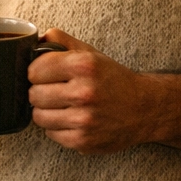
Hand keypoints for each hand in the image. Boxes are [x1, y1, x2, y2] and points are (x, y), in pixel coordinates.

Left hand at [28, 28, 154, 153]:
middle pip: (34, 94)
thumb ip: (60, 41)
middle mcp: (84, 93)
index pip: (34, 71)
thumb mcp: (90, 53)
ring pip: (38, 116)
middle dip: (41, 92)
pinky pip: (51, 133)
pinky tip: (73, 120)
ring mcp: (84, 120)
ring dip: (47, 111)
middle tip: (56, 91)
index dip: (38, 72)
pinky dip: (58, 128)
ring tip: (64, 106)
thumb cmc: (113, 79)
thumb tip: (33, 40)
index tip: (47, 75)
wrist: (146, 109)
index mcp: (83, 66)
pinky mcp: (84, 141)